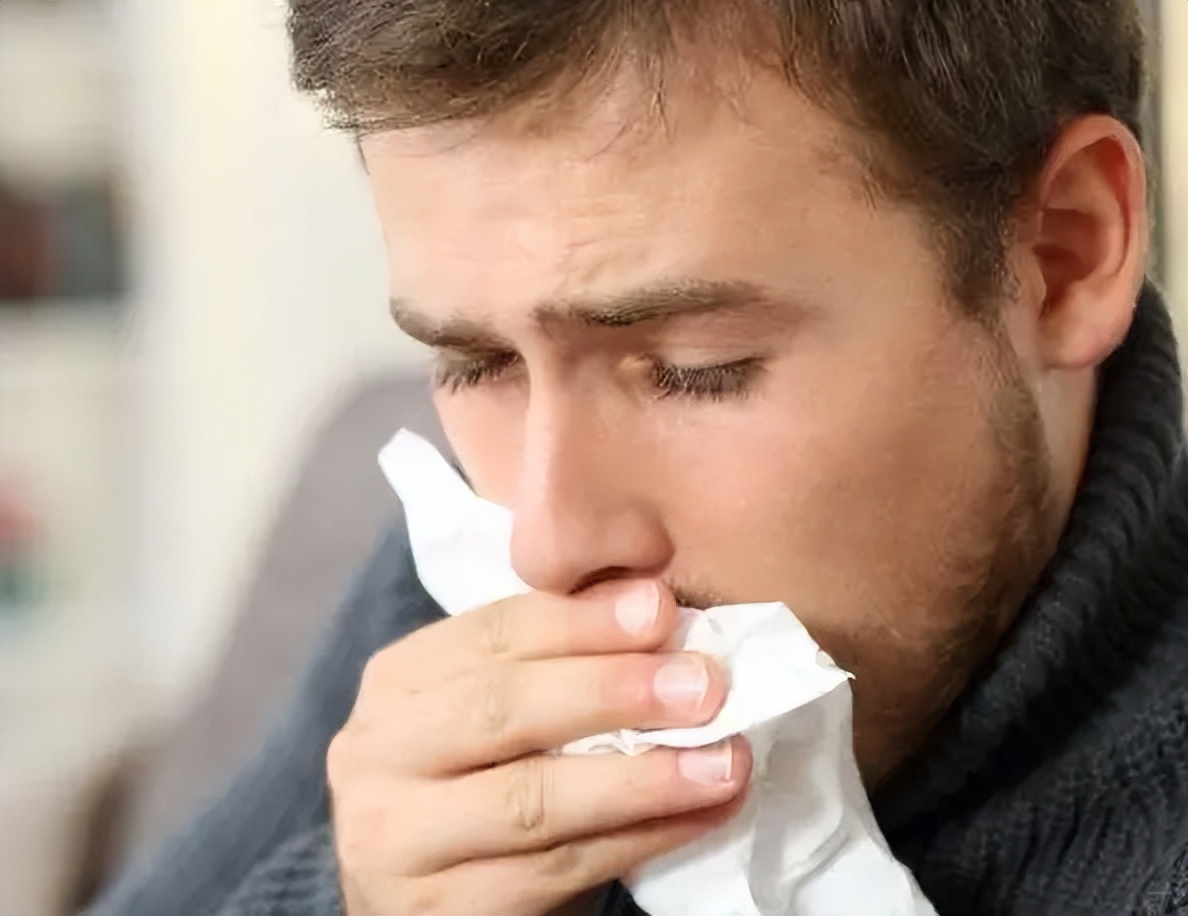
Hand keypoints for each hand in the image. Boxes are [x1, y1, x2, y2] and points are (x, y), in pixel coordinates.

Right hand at [328, 581, 750, 914]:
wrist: (436, 888)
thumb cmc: (483, 780)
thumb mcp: (503, 712)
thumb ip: (561, 659)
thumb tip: (658, 607)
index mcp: (398, 682)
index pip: (491, 634)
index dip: (580, 620)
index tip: (662, 609)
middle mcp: (376, 753)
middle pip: (501, 709)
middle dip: (612, 691)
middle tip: (705, 685)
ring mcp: (393, 839)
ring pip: (530, 800)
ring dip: (642, 779)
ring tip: (724, 762)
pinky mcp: (435, 913)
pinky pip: (551, 871)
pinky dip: (636, 840)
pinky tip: (698, 818)